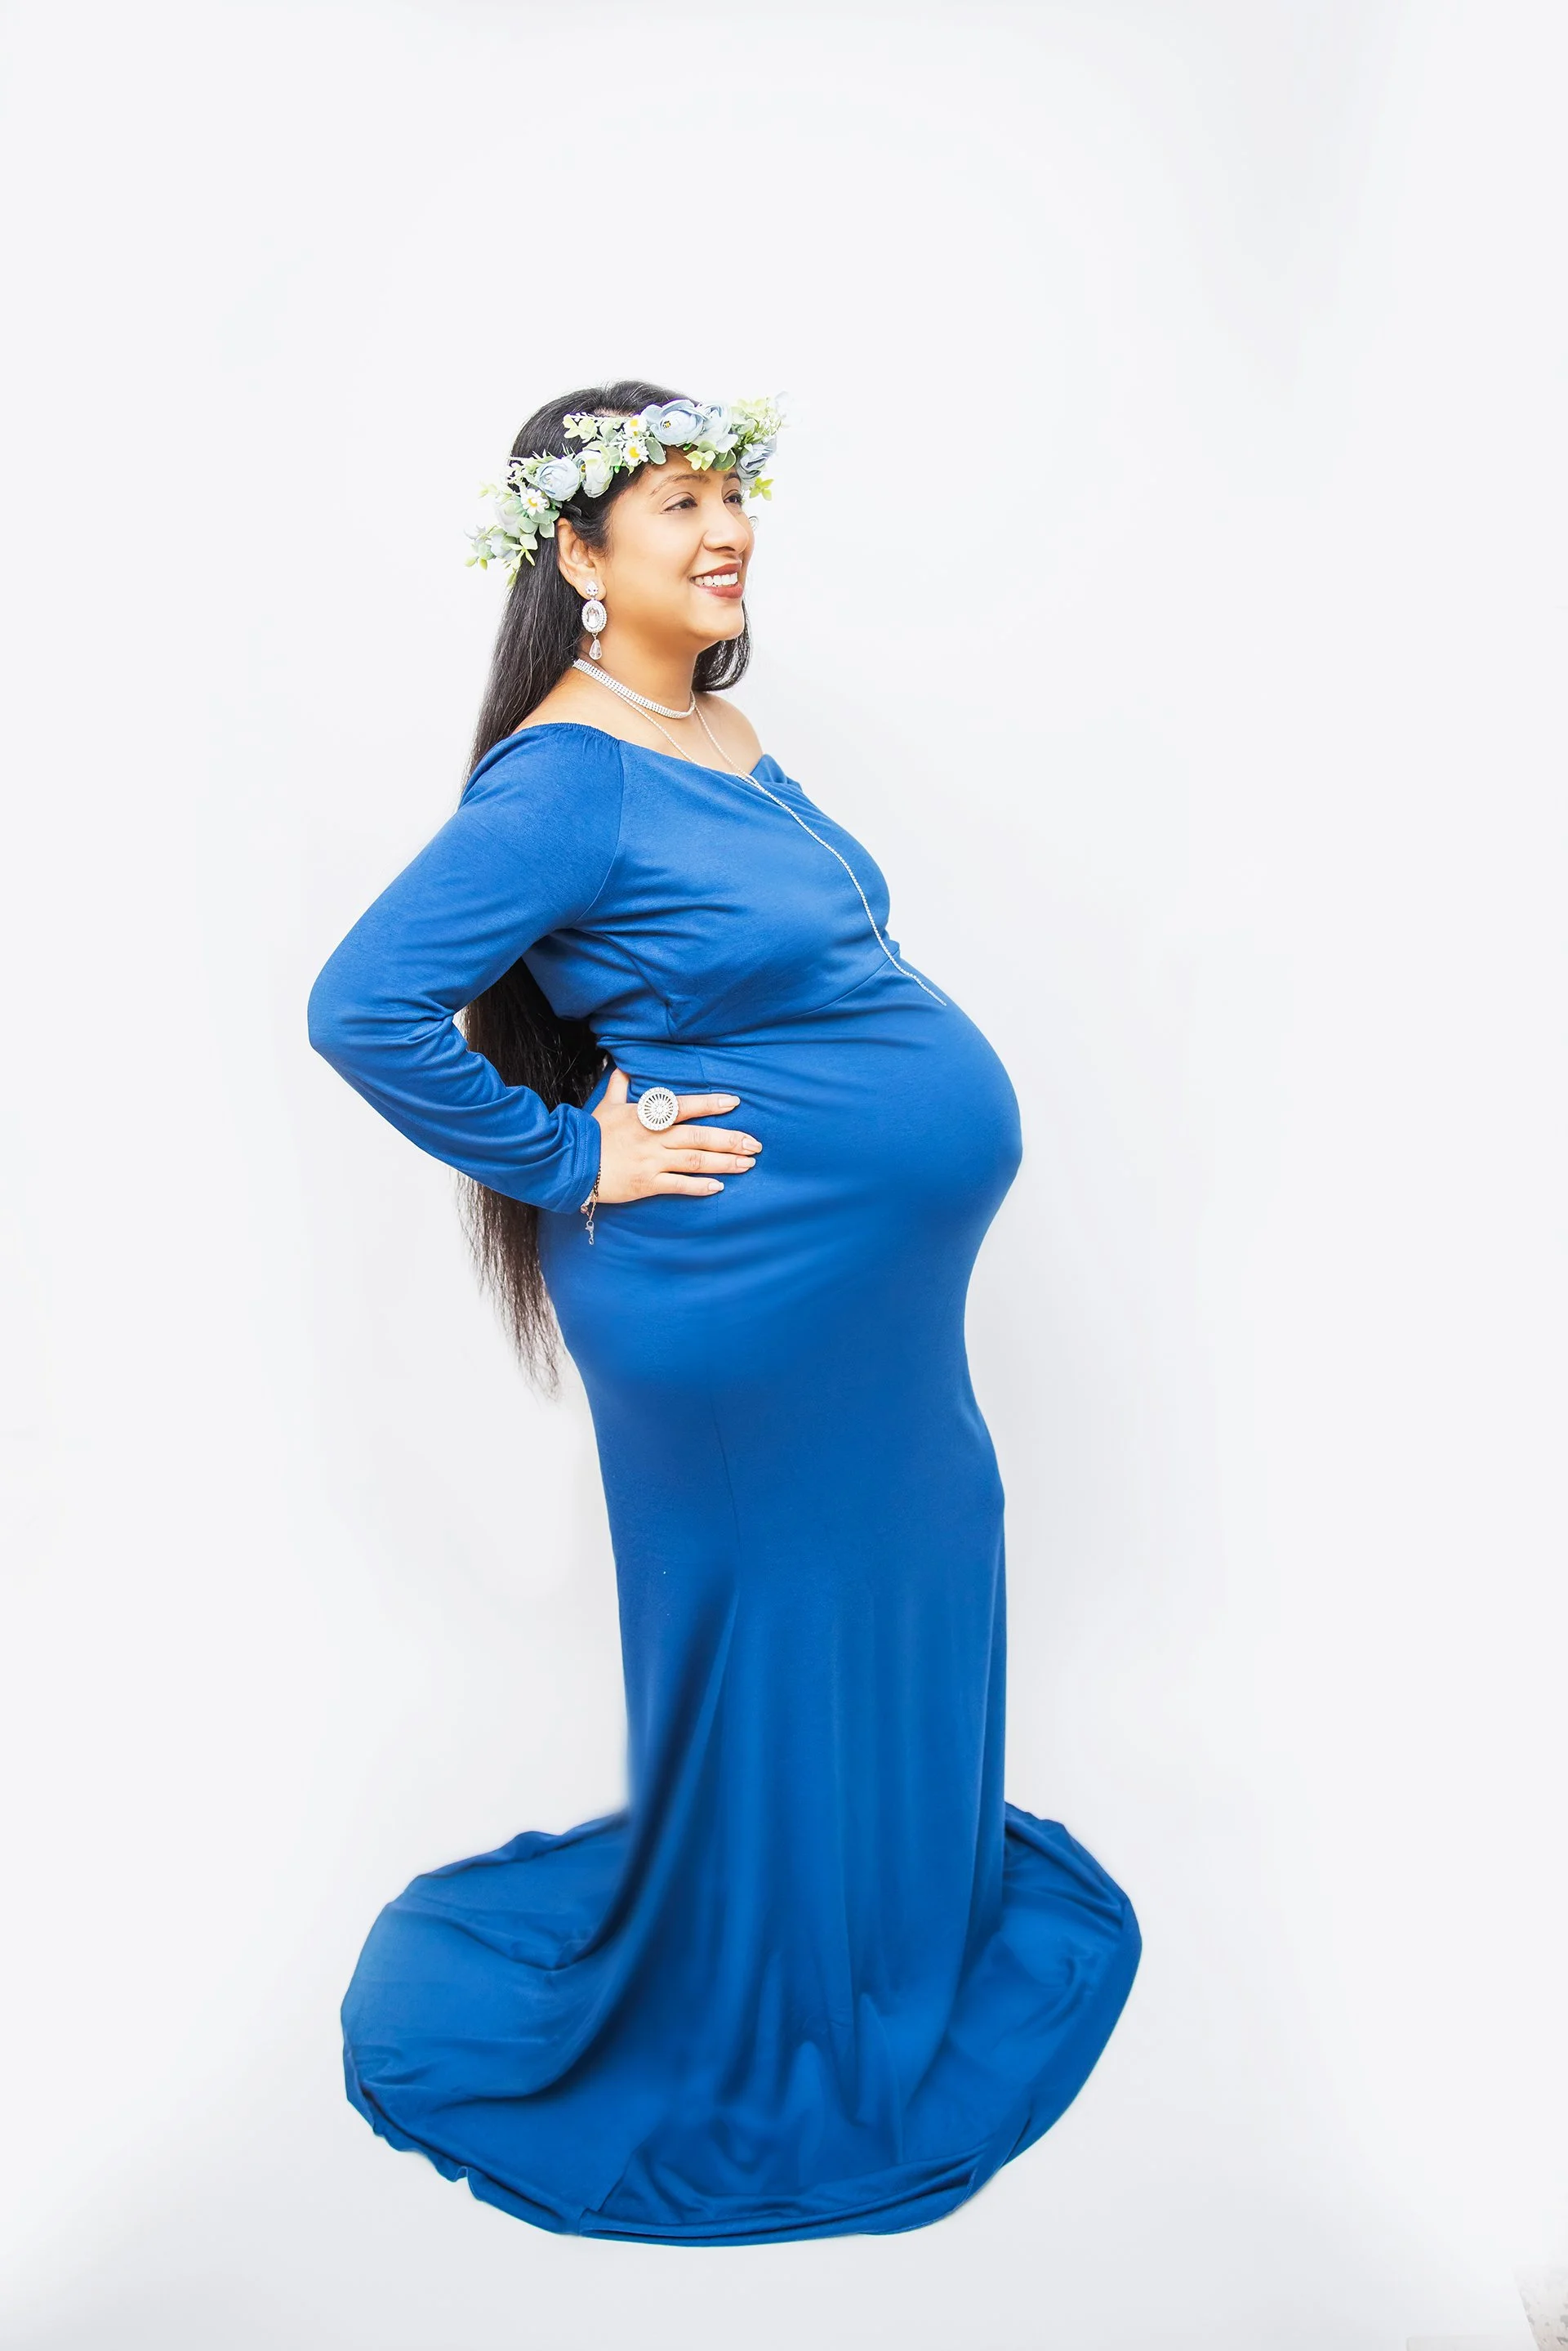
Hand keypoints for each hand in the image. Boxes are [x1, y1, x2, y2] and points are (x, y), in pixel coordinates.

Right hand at [585, 1067, 760, 1205]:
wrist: (570, 1163)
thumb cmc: (590, 1133)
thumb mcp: (605, 1106)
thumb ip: (619, 1086)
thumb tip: (621, 1067)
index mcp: (646, 1116)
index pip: (684, 1106)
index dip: (710, 1104)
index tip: (734, 1102)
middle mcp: (653, 1138)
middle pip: (699, 1137)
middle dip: (730, 1140)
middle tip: (755, 1144)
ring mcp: (651, 1161)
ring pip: (694, 1161)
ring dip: (724, 1163)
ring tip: (747, 1164)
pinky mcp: (646, 1184)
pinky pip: (678, 1185)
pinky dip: (699, 1186)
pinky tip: (719, 1186)